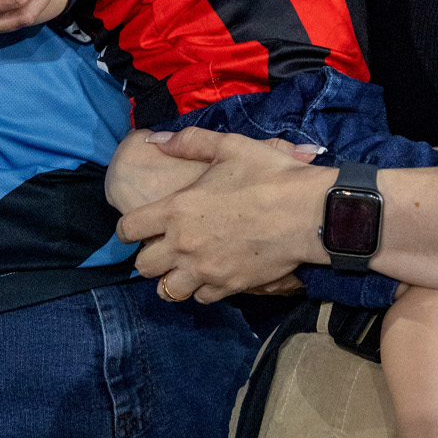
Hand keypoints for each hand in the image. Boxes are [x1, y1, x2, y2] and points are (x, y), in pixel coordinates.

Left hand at [117, 126, 335, 302]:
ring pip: (167, 290)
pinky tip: (211, 275)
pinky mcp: (229, 286)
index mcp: (177, 209)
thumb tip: (155, 140)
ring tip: (183, 267)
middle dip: (148, 256)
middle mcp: (184, 244)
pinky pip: (200, 298)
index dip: (128, 228)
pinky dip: (201, 289)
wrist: (310, 213)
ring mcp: (205, 270)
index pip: (128, 229)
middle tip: (163, 246)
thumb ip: (189, 142)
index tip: (139, 226)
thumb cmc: (270, 176)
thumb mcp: (230, 146)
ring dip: (171, 278)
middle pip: (143, 266)